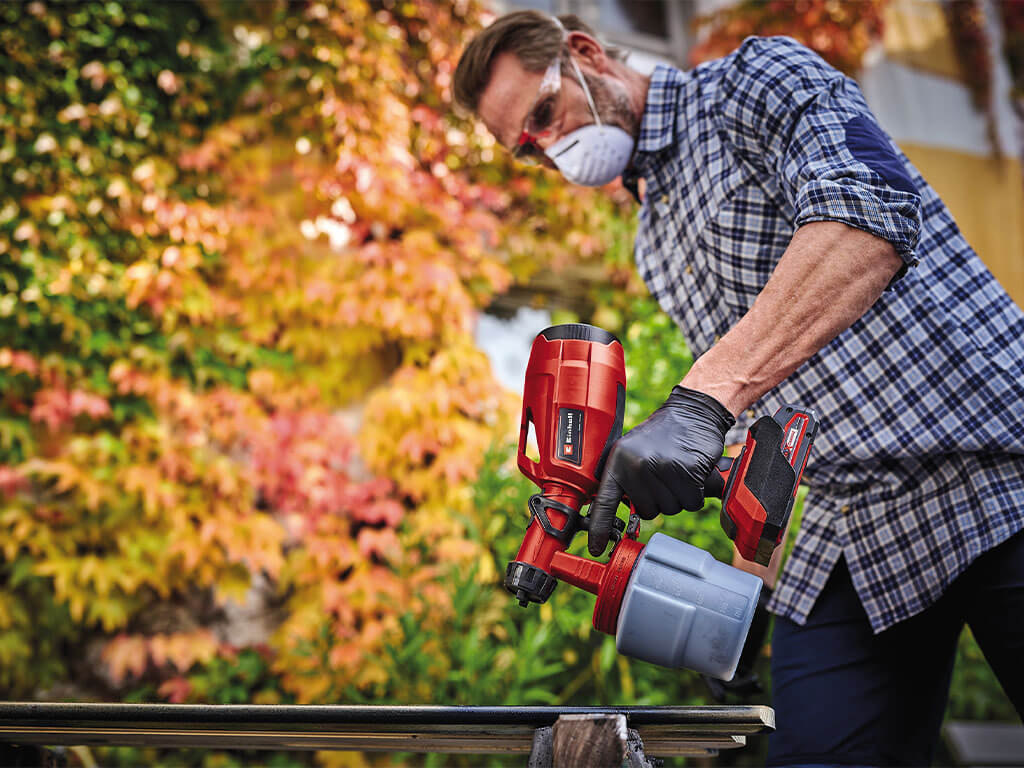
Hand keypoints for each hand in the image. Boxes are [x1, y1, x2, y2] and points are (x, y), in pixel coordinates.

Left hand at [587, 386, 733, 555]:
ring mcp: (662, 467)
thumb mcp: (633, 453)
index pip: (605, 502)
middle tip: (665, 475)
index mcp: (618, 462)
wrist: (692, 412)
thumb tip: (615, 517)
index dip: (601, 527)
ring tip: (678, 470)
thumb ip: (625, 481)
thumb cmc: (662, 436)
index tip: (598, 548)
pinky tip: (693, 472)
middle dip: (662, 499)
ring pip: (673, 508)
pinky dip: (697, 492)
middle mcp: (637, 465)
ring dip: (680, 495)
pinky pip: (692, 501)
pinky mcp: (687, 470)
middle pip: (650, 512)